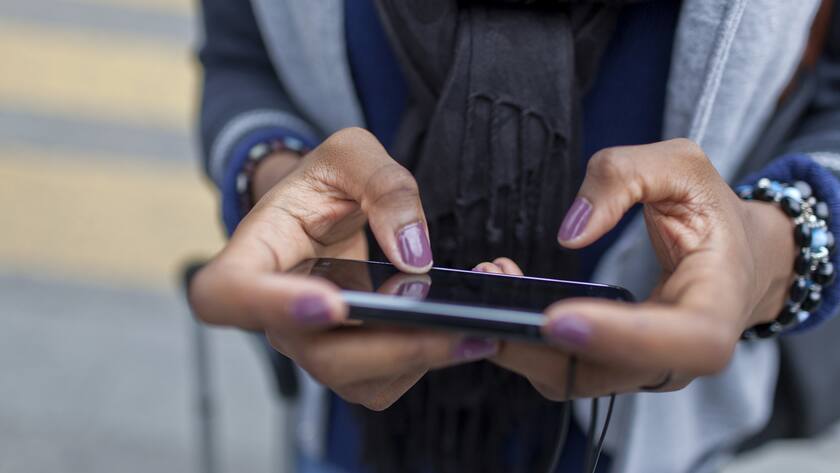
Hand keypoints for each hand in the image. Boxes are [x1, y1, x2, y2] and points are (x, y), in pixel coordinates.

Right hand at [189, 128, 497, 409]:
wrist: (324, 209)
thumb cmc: (326, 182)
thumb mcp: (352, 154)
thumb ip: (385, 186)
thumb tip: (414, 255)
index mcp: (256, 251)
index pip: (228, 294)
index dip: (271, 307)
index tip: (332, 302)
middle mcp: (274, 311)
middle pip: (314, 354)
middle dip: (389, 347)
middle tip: (456, 329)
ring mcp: (307, 342)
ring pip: (353, 378)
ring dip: (416, 361)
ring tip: (475, 335)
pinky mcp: (343, 359)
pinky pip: (379, 383)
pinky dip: (422, 365)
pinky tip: (460, 336)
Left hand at [488, 139, 795, 398]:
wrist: (734, 255)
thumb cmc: (711, 212)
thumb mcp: (680, 166)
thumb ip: (623, 177)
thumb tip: (570, 232)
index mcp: (719, 303)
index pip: (686, 341)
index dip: (624, 338)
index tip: (559, 320)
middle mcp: (682, 354)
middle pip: (609, 373)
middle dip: (540, 342)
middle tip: (490, 290)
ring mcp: (645, 368)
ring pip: (575, 378)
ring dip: (521, 341)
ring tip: (490, 280)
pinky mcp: (614, 364)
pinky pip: (563, 365)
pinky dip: (524, 338)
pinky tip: (503, 292)